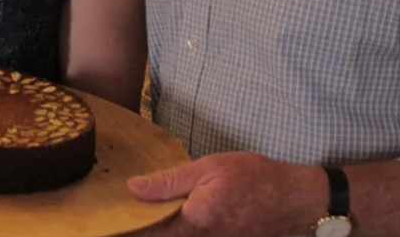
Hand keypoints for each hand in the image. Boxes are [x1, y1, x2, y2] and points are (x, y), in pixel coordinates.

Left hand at [127, 151, 324, 236]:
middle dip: (139, 229)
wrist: (294, 200)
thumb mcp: (208, 168)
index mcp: (193, 223)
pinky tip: (166, 220)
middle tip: (115, 221)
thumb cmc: (254, 178)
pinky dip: (174, 231)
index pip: (148, 233)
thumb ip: (169, 182)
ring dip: (156, 230)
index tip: (105, 223)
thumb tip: (132, 188)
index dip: (124, 229)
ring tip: (139, 217)